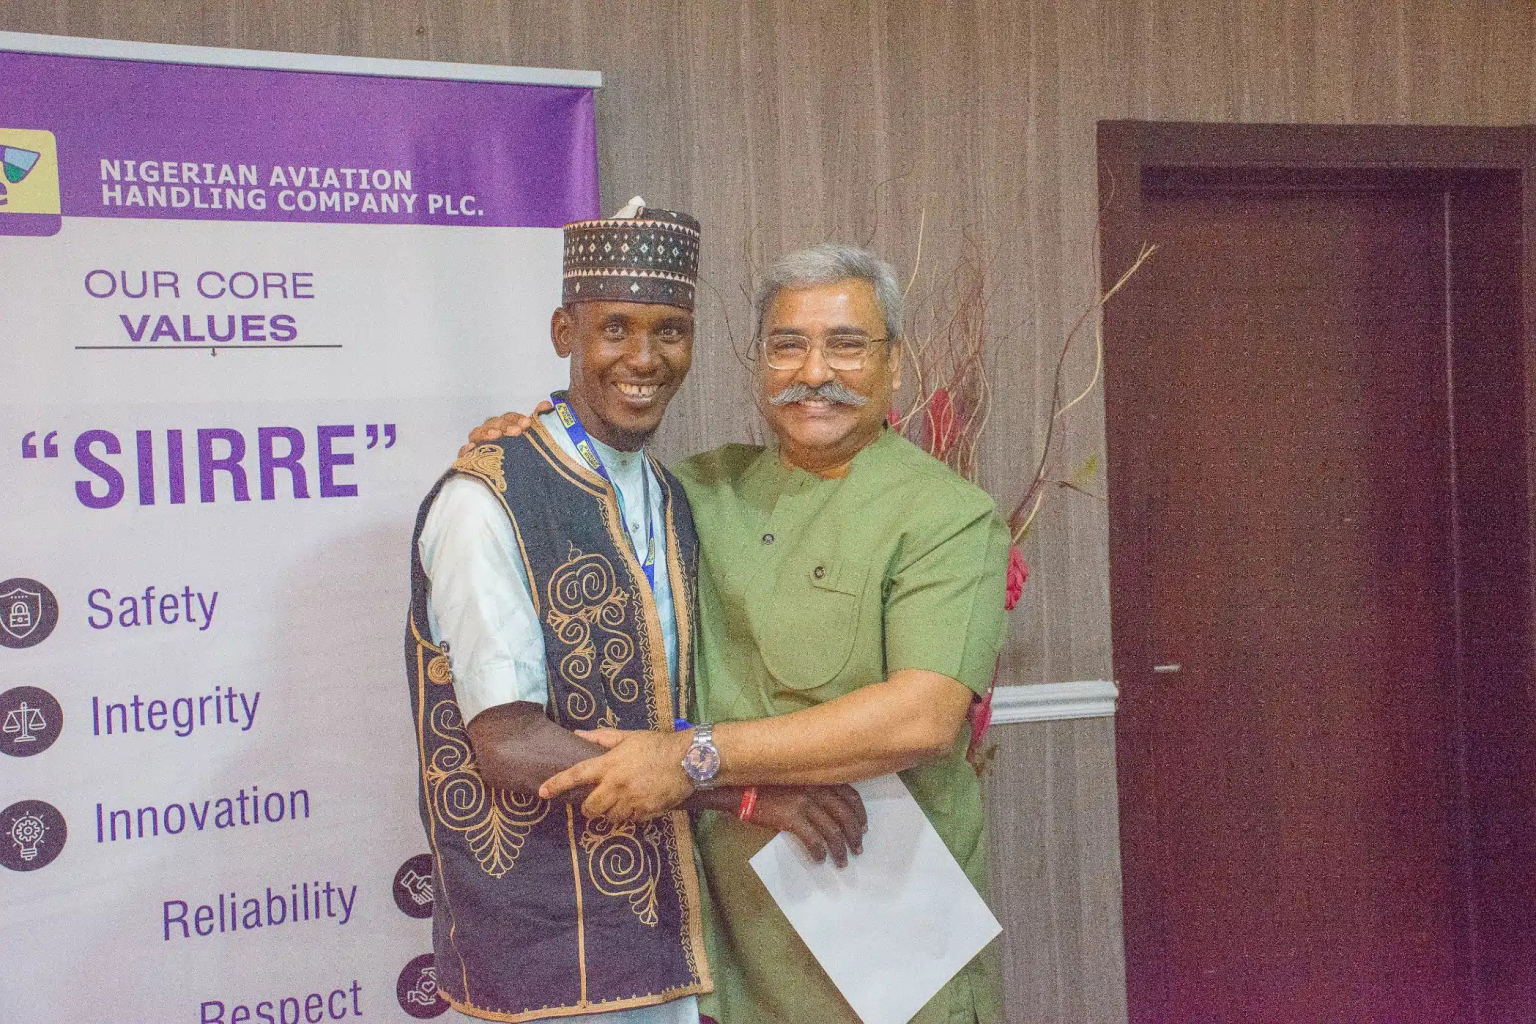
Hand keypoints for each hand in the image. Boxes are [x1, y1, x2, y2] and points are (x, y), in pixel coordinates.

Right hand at [457, 401, 552, 456]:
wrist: (517, 485)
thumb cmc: (523, 459)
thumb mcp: (532, 442)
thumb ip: (539, 424)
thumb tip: (547, 405)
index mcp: (506, 428)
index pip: (509, 418)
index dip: (516, 418)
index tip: (526, 423)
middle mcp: (492, 433)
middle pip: (494, 423)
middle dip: (504, 425)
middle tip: (516, 432)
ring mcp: (479, 445)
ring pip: (478, 433)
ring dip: (486, 432)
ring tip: (495, 436)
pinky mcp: (470, 460)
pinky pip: (464, 453)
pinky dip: (465, 450)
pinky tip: (470, 448)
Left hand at [538, 727, 693, 820]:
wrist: (688, 760)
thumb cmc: (656, 745)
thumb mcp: (628, 736)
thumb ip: (601, 738)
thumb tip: (577, 734)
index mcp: (609, 765)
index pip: (575, 775)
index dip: (556, 784)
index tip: (542, 792)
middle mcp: (616, 786)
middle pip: (590, 807)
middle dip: (588, 808)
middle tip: (594, 803)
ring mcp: (631, 801)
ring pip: (609, 817)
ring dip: (609, 812)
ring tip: (617, 803)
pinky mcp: (645, 812)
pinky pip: (630, 820)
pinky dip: (629, 815)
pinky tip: (636, 805)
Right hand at [749, 785, 866, 867]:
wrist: (740, 789)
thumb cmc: (766, 785)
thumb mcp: (796, 781)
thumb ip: (814, 791)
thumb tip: (829, 815)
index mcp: (819, 779)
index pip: (850, 795)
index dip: (860, 813)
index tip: (864, 827)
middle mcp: (816, 788)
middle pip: (845, 815)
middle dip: (855, 834)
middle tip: (858, 849)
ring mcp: (804, 802)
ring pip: (832, 830)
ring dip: (840, 849)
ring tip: (842, 861)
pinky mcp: (791, 816)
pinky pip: (813, 839)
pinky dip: (820, 851)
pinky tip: (820, 859)